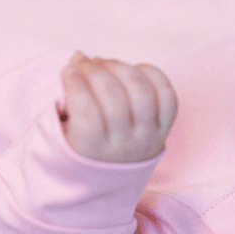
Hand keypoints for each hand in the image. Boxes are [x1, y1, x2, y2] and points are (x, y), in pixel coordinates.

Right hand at [59, 53, 177, 162]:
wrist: (118, 174)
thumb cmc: (85, 145)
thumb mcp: (66, 133)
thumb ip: (69, 99)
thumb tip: (77, 59)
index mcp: (94, 151)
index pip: (86, 115)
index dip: (76, 85)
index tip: (69, 68)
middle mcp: (125, 146)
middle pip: (114, 101)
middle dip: (96, 72)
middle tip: (84, 61)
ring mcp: (148, 136)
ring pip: (141, 93)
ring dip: (121, 68)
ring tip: (105, 63)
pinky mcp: (165, 127)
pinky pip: (167, 95)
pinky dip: (153, 74)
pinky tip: (135, 69)